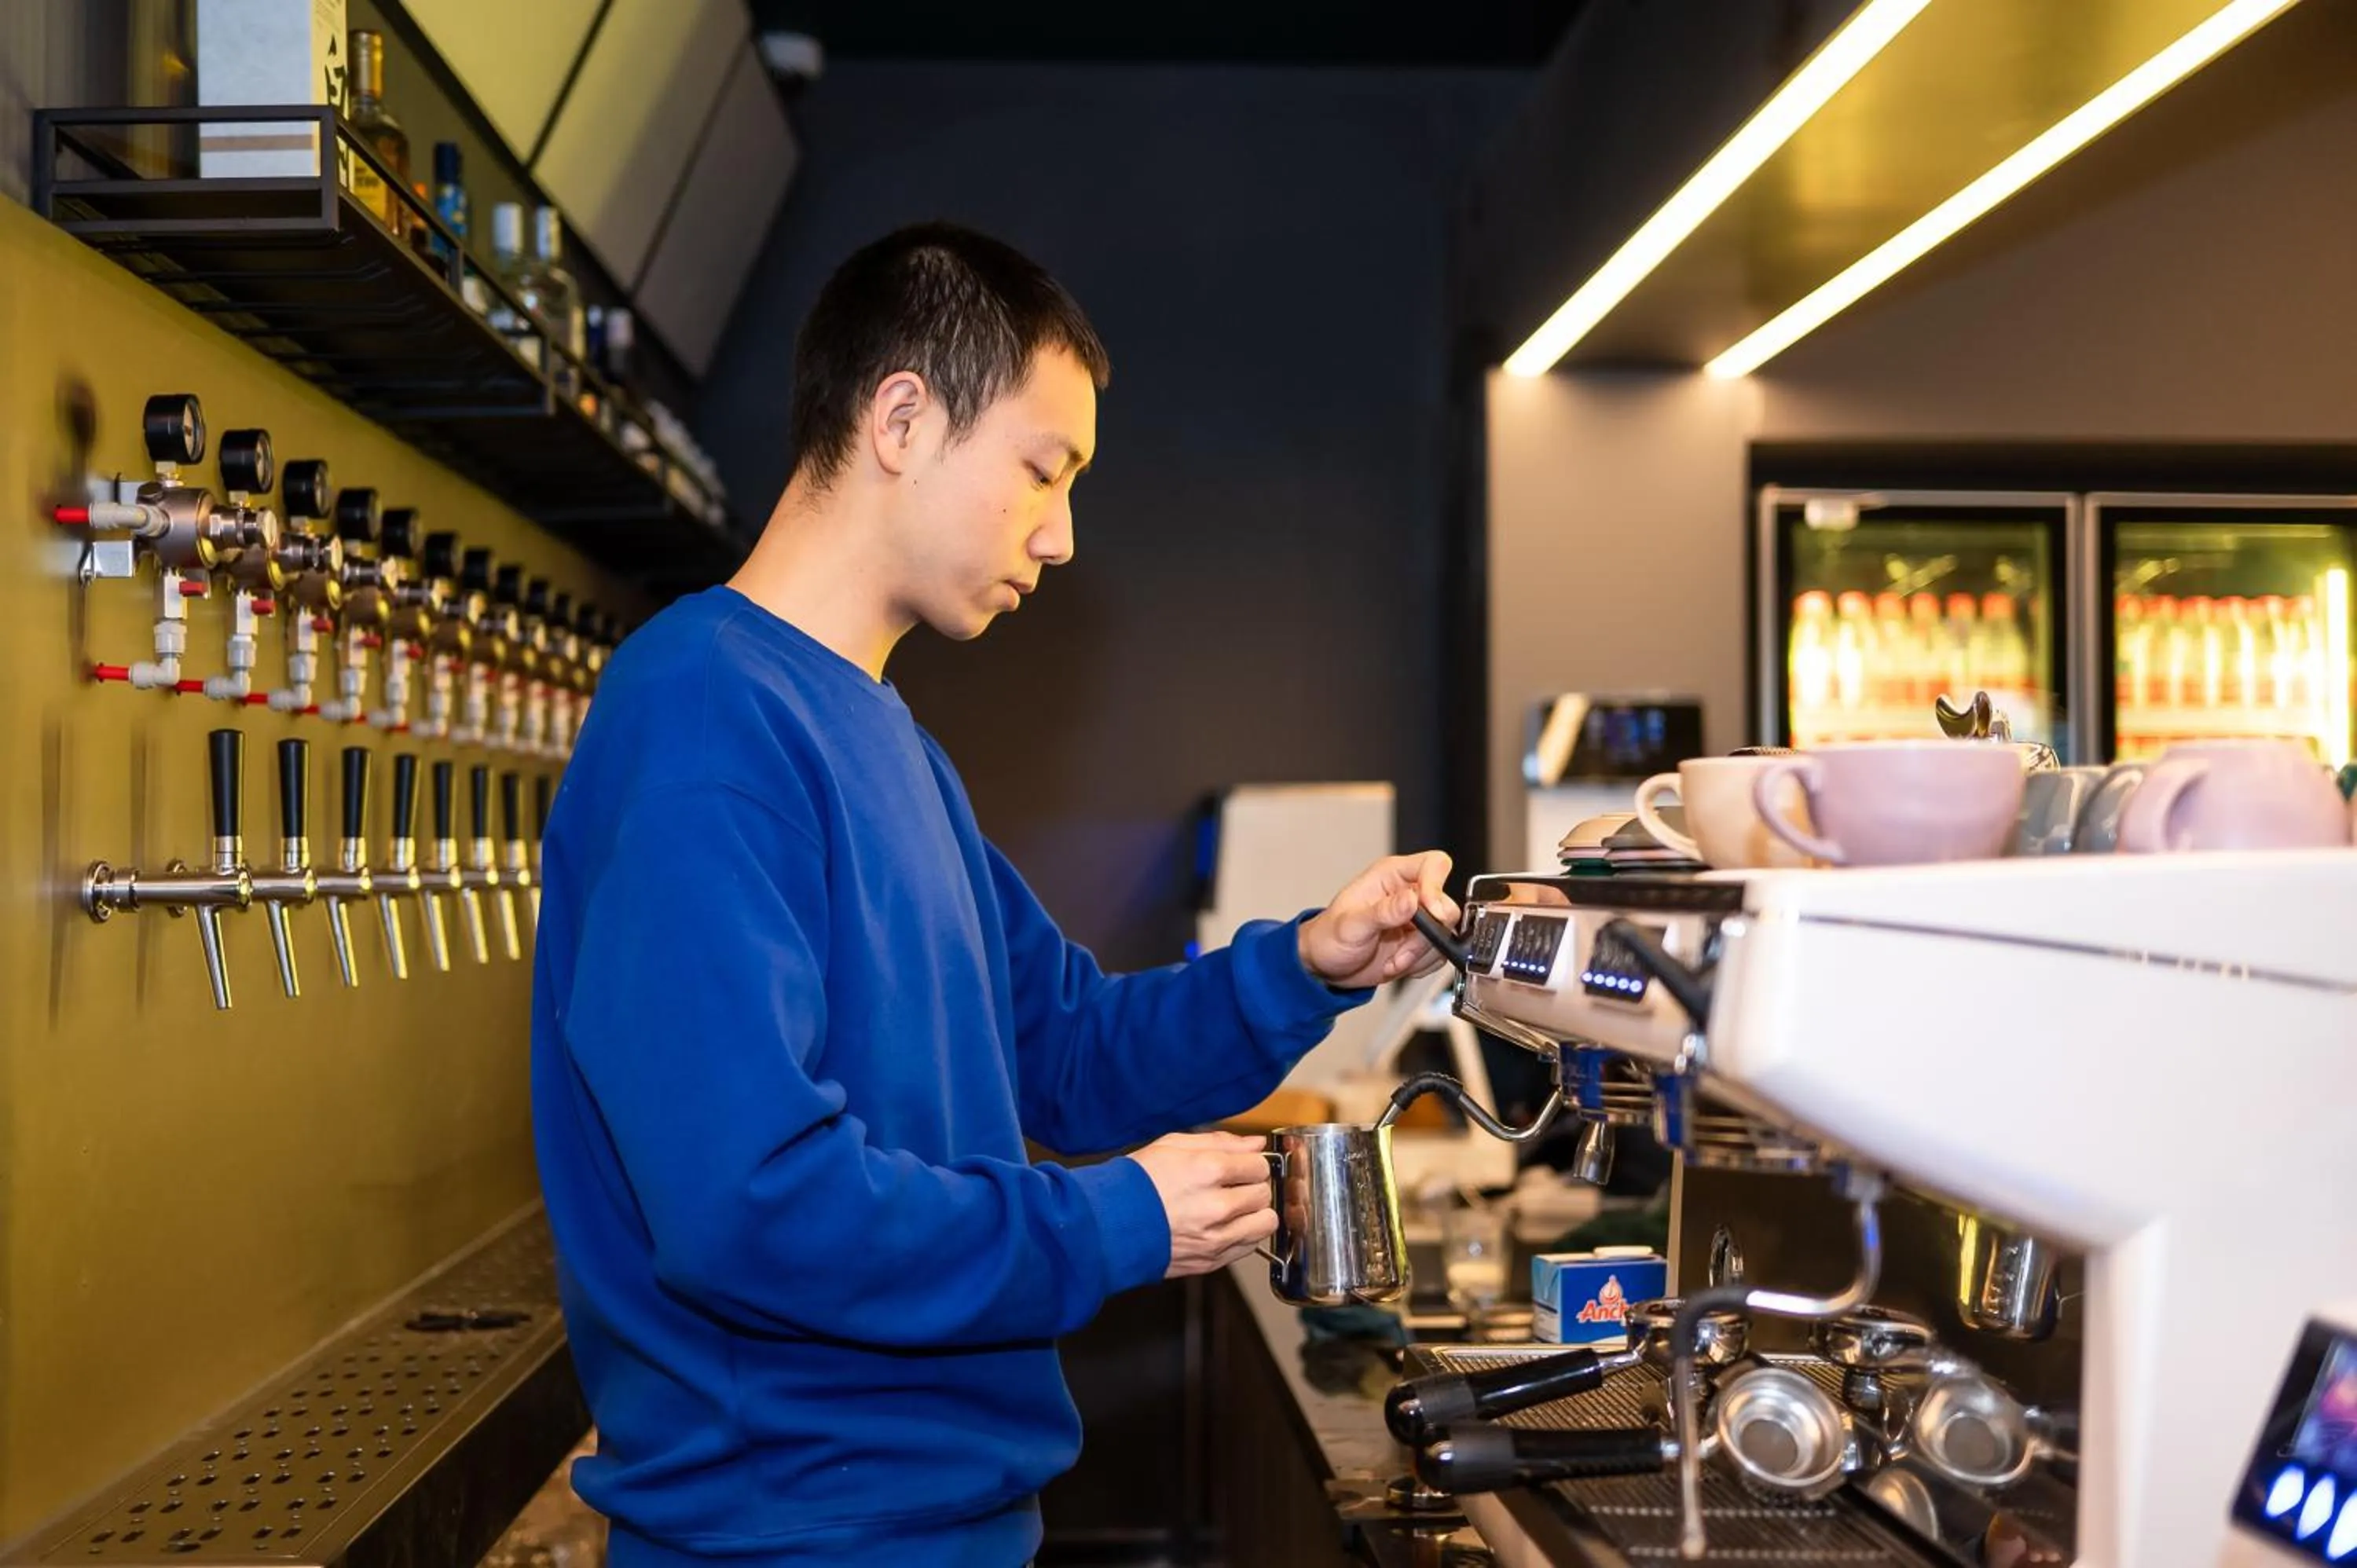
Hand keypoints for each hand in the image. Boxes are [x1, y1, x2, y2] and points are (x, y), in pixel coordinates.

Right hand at [1131, 1131, 1277, 1278]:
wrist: (1108, 1225)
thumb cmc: (1136, 1182)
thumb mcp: (1173, 1145)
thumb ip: (1220, 1142)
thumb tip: (1255, 1144)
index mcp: (1207, 1171)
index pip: (1259, 1166)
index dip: (1251, 1163)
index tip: (1241, 1166)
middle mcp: (1216, 1206)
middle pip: (1264, 1193)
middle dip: (1252, 1186)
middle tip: (1233, 1185)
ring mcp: (1215, 1237)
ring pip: (1265, 1223)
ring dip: (1254, 1213)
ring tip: (1233, 1207)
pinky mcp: (1211, 1260)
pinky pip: (1249, 1247)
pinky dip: (1243, 1235)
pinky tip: (1223, 1226)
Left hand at [1297, 850, 1458, 989]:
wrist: (1326, 965)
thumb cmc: (1329, 937)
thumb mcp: (1351, 925)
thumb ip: (1383, 912)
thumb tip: (1411, 900)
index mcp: (1392, 875)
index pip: (1433, 865)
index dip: (1437, 888)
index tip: (1431, 913)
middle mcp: (1409, 894)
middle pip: (1445, 906)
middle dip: (1426, 937)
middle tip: (1401, 952)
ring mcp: (1418, 920)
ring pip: (1445, 935)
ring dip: (1420, 956)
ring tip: (1392, 961)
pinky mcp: (1421, 943)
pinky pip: (1439, 954)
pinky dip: (1421, 966)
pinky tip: (1397, 965)